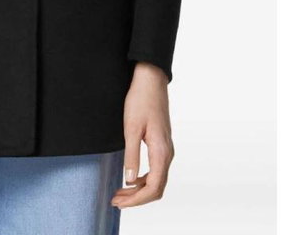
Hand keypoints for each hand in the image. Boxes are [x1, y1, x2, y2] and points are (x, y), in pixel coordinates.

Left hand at [111, 61, 174, 207]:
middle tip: (115, 200)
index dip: (136, 200)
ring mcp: (166, 149)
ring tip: (119, 192)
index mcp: (161, 151)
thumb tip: (130, 180)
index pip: (153, 187)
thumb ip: (131, 154)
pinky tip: (130, 179)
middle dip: (136, 198)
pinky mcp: (161, 145)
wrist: (151, 81)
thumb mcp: (131, 127)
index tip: (119, 202)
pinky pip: (156, 170)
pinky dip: (143, 179)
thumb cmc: (140, 101)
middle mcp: (167, 153)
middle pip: (156, 188)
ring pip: (157, 180)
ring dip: (139, 190)